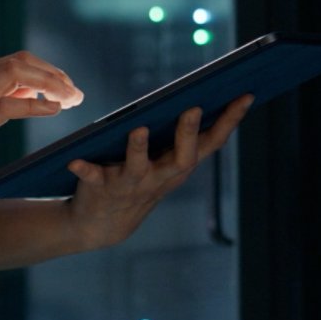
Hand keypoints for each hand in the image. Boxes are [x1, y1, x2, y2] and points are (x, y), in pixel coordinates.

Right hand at [0, 51, 82, 193]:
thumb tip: (30, 92)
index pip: (16, 60)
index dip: (47, 71)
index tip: (65, 86)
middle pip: (22, 62)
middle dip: (55, 75)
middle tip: (75, 93)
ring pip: (18, 75)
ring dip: (52, 85)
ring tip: (71, 99)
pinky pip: (8, 105)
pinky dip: (35, 106)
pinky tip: (52, 111)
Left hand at [64, 95, 252, 251]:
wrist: (100, 224)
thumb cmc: (137, 180)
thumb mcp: (163, 161)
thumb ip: (179, 135)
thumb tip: (198, 96)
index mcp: (178, 166)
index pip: (211, 142)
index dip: (230, 121)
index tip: (246, 95)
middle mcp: (160, 177)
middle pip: (182, 159)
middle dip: (188, 134)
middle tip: (193, 108)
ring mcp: (131, 185)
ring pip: (139, 168)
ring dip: (138, 149)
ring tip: (138, 129)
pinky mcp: (101, 189)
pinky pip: (92, 178)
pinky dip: (84, 169)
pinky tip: (74, 160)